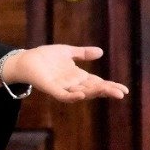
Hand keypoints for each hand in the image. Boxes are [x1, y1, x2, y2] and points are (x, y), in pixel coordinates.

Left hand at [0, 46, 128, 100]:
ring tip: (106, 90)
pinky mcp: (52, 89)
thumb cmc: (45, 56)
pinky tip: (81, 95)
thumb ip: (83, 53)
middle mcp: (73, 84)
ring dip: (93, 92)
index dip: (110, 86)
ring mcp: (63, 88)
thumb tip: (101, 52)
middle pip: (93, 90)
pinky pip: (64, 96)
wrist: (26, 60)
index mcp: (78, 77)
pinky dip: (72, 96)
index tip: (124, 89)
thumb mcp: (67, 52)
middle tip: (121, 93)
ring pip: (82, 93)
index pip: (98, 83)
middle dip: (106, 91)